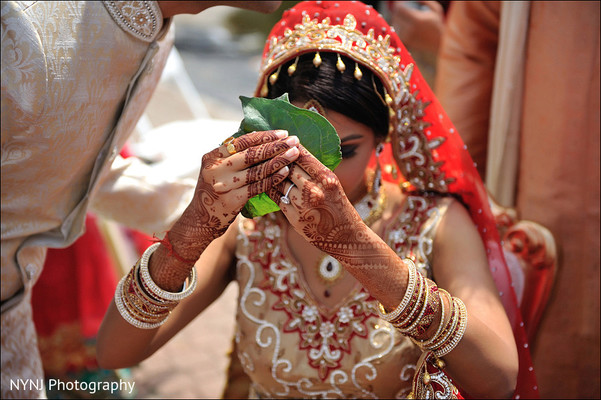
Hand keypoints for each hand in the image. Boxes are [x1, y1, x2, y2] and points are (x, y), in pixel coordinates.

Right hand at [166, 130, 298, 260]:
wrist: (201, 220)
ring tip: (294, 154)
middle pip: (251, 154)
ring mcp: (223, 185)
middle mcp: (215, 169)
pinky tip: (284, 172)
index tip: (282, 133)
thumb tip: (263, 139)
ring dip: (278, 161)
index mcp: (212, 156)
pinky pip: (257, 187)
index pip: (242, 142)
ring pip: (257, 170)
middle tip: (294, 141)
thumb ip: (232, 156)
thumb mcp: (216, 169)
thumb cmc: (215, 191)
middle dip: (276, 146)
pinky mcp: (232, 200)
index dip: (264, 136)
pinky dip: (272, 179)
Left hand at [267, 146, 388, 267]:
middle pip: (288, 167)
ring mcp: (303, 206)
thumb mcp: (332, 184)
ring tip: (263, 166)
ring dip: (272, 174)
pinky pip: (278, 199)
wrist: (345, 236)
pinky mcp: (295, 219)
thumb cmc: (338, 205)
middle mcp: (315, 190)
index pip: (303, 156)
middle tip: (268, 150)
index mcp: (326, 178)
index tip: (283, 140)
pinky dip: (272, 191)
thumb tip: (293, 152)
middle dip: (278, 159)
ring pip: (280, 183)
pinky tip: (268, 185)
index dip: (291, 146)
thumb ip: (314, 170)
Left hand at [390, 1, 444, 53]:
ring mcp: (406, 37)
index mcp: (417, 20)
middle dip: (397, 10)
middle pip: (396, 15)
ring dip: (397, 18)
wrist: (439, 44)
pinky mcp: (404, 42)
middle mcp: (409, 30)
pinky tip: (403, 23)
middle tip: (401, 7)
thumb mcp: (436, 10)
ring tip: (404, 15)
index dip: (398, 4)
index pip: (399, 9)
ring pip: (395, 23)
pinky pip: (397, 31)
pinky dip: (399, 26)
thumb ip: (426, 1)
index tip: (399, 2)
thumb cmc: (438, 25)